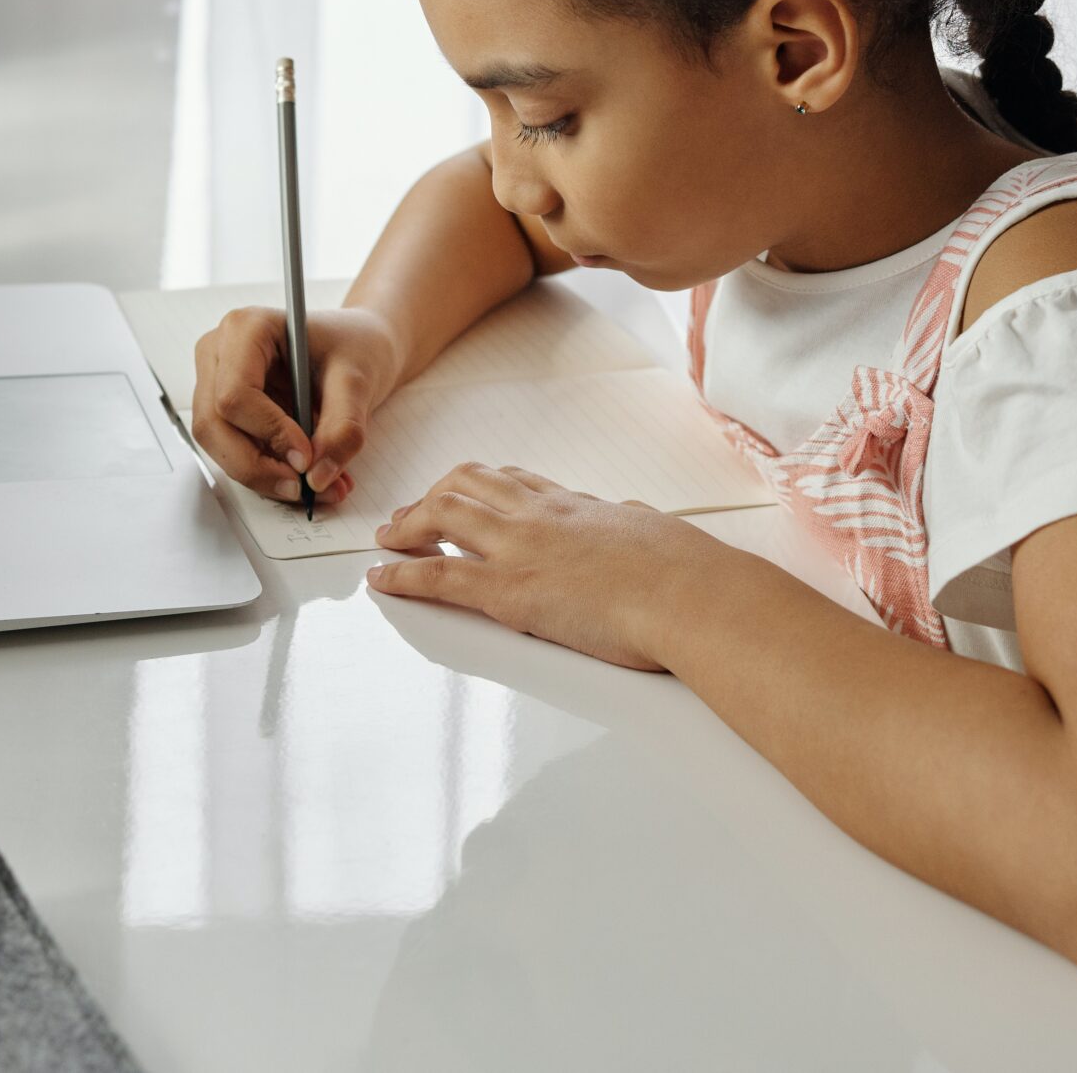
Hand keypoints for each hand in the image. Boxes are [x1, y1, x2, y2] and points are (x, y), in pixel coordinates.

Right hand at [189, 305, 401, 506]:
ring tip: (316, 486)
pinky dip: (269, 473)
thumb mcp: (359, 381)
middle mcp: (220, 354)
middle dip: (257, 466)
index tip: (306, 456)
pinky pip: (235, 452)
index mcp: (247, 328)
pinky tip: (308, 478)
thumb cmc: (354, 346)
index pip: (235, 394)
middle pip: (213, 425)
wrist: (358, 347)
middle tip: (303, 487)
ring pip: (219, 446)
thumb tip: (319, 476)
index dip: (268, 432)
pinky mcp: (226, 413)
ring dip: (264, 475)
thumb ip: (343, 428)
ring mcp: (216, 383)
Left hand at [367, 464, 725, 670]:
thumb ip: (632, 522)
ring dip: (407, 526)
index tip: (464, 490)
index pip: (515, 482)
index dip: (480, 485)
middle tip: (410, 516)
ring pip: (443, 516)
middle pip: (468, 486)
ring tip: (387, 539)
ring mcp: (521, 549)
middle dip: (431, 497)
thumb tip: (631, 517)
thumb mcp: (657, 531)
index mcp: (578, 506)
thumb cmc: (690, 574)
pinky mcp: (510, 592)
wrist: (694, 594)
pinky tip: (382, 580)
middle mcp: (541, 516)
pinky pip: (439, 577)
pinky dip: (401, 576)